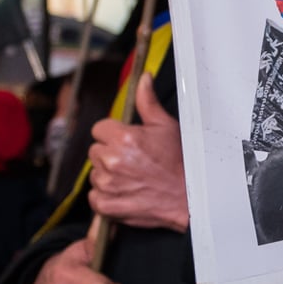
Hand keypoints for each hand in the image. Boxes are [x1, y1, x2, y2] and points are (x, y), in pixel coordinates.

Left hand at [87, 75, 187, 231]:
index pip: (99, 129)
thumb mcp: (166, 126)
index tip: (127, 141)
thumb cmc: (179, 161)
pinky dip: (106, 195)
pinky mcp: (105, 205)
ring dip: (108, 174)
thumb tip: (142, 78)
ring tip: (132, 176)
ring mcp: (107, 185)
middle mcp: (111, 161)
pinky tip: (125, 191)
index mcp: (123, 138)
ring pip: (95, 172)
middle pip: (96, 150)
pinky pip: (94, 195)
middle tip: (133, 159)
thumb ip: (147, 101)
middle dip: (110, 152)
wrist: (188, 197)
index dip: (113, 133)